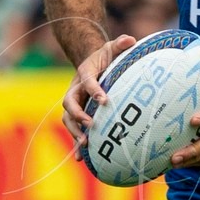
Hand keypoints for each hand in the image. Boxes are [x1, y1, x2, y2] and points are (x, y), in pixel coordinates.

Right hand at [60, 33, 134, 155]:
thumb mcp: (112, 48)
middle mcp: (75, 89)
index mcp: (84, 74)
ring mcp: (74, 103)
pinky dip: (75, 144)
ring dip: (75, 132)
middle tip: (90, 124)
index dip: (94, 90)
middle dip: (78, 115)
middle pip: (69, 103)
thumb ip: (120, 44)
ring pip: (68, 119)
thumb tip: (131, 40)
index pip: (87, 82)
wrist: (92, 64)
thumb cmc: (106, 57)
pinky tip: (80, 159)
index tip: (104, 99)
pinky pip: (74, 129)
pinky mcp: (77, 115)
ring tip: (85, 145)